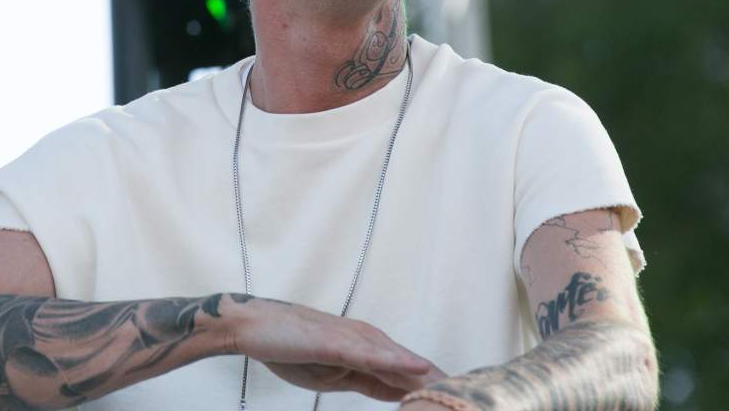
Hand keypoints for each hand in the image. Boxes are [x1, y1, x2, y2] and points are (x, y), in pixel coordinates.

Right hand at [224, 296, 444, 400]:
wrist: (252, 326)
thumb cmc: (290, 347)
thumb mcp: (334, 375)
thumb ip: (369, 382)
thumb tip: (400, 394)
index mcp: (369, 350)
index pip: (413, 373)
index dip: (440, 388)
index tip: (466, 401)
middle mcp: (368, 340)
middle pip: (416, 366)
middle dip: (445, 386)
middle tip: (476, 400)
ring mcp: (353, 339)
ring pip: (401, 361)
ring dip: (431, 378)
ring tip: (459, 392)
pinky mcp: (336, 342)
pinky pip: (372, 355)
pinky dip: (399, 362)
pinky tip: (420, 369)